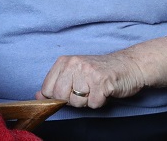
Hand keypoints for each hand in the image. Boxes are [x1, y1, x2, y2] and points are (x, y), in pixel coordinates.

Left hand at [34, 36, 166, 108]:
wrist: (129, 65)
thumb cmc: (100, 71)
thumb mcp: (74, 73)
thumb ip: (56, 83)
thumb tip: (38, 96)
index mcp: (64, 61)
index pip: (48, 88)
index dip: (57, 97)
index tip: (70, 92)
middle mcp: (74, 64)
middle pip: (61, 96)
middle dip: (74, 100)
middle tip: (86, 90)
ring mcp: (88, 72)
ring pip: (77, 102)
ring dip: (88, 101)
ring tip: (96, 89)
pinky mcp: (102, 82)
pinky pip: (94, 104)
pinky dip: (100, 102)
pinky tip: (104, 91)